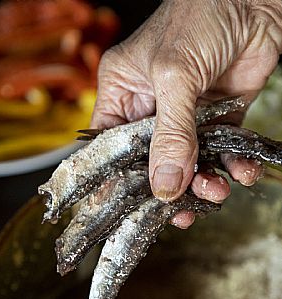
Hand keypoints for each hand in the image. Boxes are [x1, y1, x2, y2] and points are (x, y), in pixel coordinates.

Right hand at [91, 0, 281, 227]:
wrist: (255, 0)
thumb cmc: (200, 14)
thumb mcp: (175, 75)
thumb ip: (170, 133)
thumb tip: (164, 184)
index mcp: (123, 93)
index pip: (110, 146)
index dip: (115, 180)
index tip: (126, 209)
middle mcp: (151, 108)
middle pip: (149, 164)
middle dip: (166, 189)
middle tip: (178, 210)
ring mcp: (184, 116)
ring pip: (186, 164)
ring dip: (202, 183)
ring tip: (215, 190)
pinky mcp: (216, 119)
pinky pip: (220, 153)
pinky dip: (232, 167)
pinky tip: (240, 172)